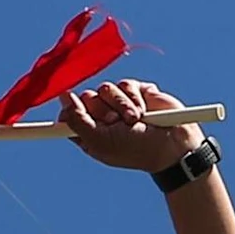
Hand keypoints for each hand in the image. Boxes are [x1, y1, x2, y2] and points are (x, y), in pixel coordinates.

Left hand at [61, 79, 199, 175]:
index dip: (72, 110)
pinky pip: (124, 84)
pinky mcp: (135, 92)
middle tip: (114, 122)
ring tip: (134, 119)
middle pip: (86, 97)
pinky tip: (144, 110)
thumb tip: (63, 96)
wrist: (171, 143)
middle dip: (101, 109)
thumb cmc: (134, 149)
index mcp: (89, 133)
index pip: (69, 113)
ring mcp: (118, 103)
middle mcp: (101, 116)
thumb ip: (76, 120)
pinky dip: (133, 97)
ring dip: (120, 105)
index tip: (80, 110)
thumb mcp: (100, 141)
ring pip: (105, 88)